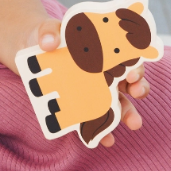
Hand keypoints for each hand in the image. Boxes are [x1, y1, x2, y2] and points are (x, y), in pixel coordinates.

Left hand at [24, 19, 150, 147]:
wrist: (31, 51)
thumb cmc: (45, 37)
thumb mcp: (46, 30)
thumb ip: (48, 33)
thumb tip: (49, 43)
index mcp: (102, 50)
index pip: (126, 55)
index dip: (134, 63)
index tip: (132, 72)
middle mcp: (104, 71)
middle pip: (129, 79)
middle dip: (138, 87)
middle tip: (137, 92)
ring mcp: (95, 90)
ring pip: (119, 102)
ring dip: (128, 112)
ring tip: (134, 123)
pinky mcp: (81, 105)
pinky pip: (96, 120)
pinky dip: (103, 131)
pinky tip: (107, 140)